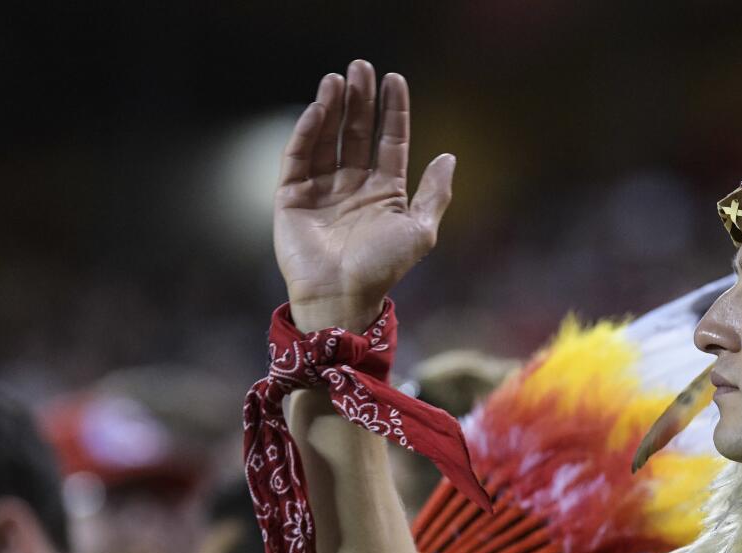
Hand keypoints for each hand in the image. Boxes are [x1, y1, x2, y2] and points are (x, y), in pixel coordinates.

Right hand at [273, 59, 454, 332]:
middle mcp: (354, 185)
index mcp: (385, 191)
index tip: (396, 79)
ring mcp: (322, 189)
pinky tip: (320, 108)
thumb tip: (449, 156)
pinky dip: (308, 131)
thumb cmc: (383, 268)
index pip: (390, 141)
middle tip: (362, 66)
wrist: (343, 296)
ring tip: (339, 78)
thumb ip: (435, 194)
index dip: (393, 111)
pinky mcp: (292, 196)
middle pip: (358, 132)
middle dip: (361, 100)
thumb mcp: (421, 231)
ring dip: (333, 107)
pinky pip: (299, 156)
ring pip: (328, 138)